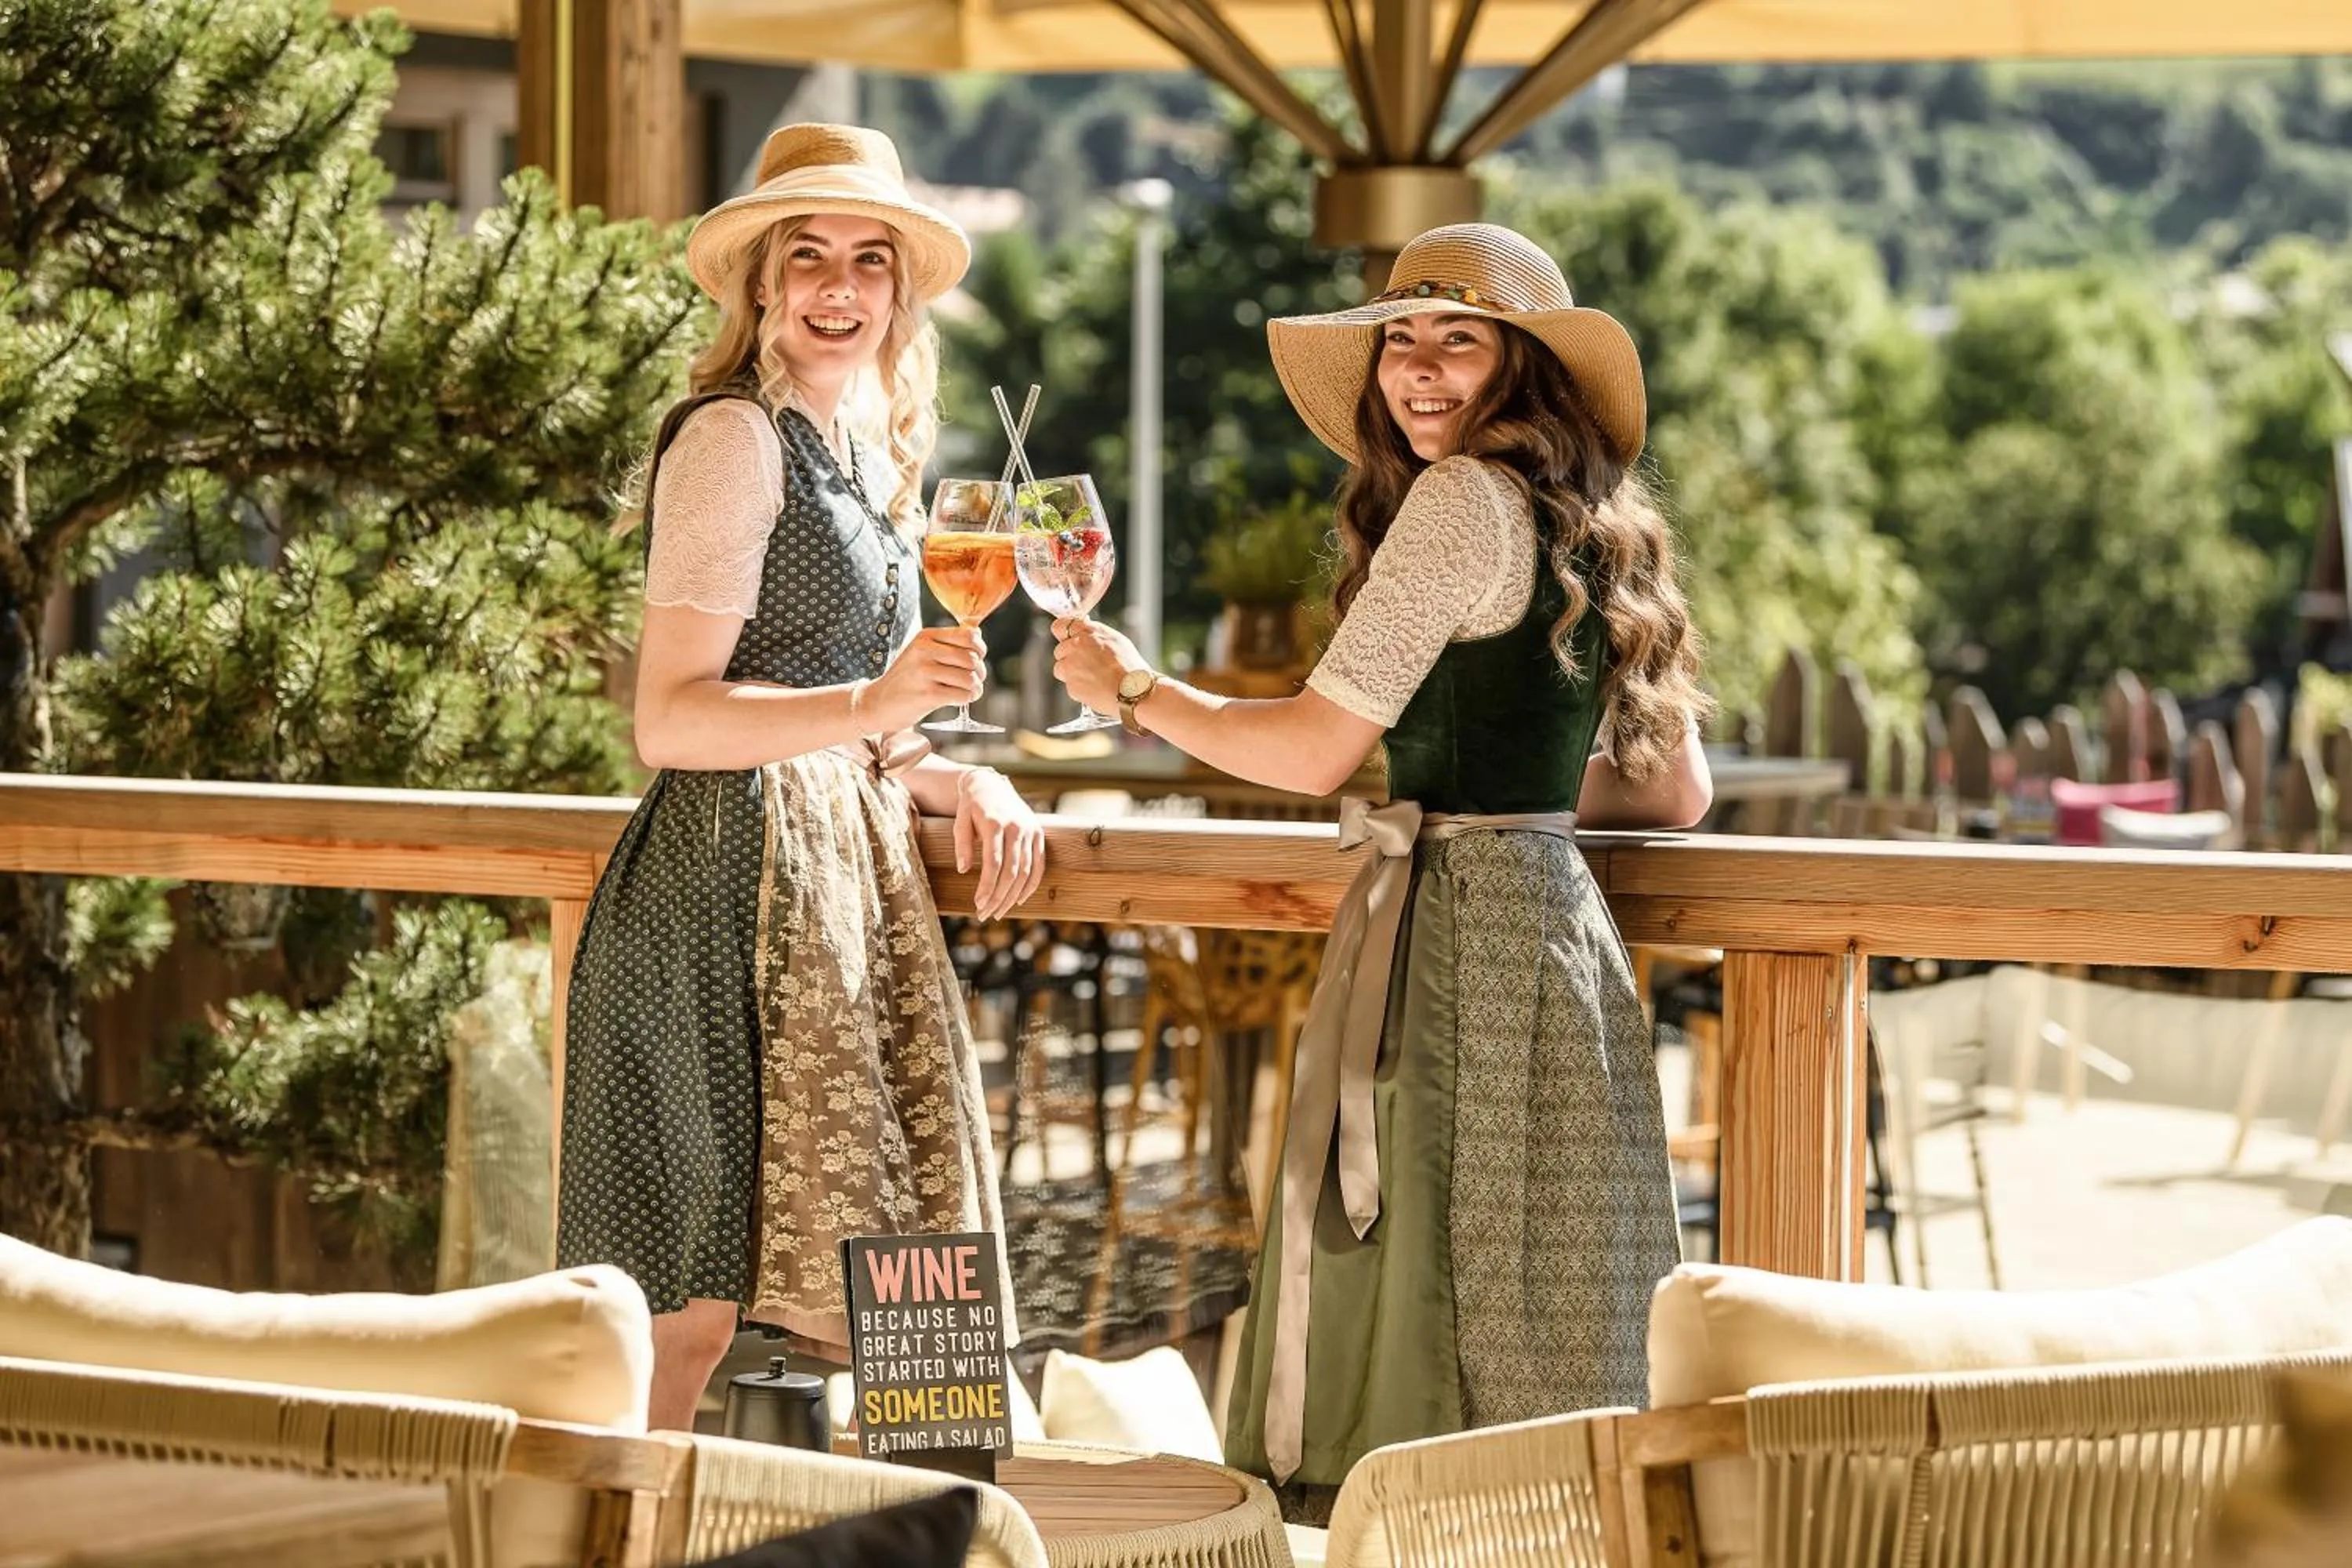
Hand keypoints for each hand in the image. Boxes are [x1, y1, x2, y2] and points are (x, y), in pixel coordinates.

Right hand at [861, 626, 985, 732]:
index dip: (980, 649)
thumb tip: (978, 634)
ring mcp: (925, 672)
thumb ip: (948, 643)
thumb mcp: (920, 652)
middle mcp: (924, 651)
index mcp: (926, 636)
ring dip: (975, 688)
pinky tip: (960, 699)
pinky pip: (963, 695)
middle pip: (972, 659)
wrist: (877, 702)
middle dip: (980, 672)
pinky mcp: (927, 694)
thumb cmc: (905, 678)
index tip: (977, 658)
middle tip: (974, 680)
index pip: (968, 636)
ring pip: (970, 678)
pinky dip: (967, 698)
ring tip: (968, 691)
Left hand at [954, 768, 1045, 920]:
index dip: (987, 887)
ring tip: (999, 911)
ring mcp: (1031, 831)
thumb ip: (962, 845)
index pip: (994, 863)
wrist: (991, 785)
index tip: (978, 904)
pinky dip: (1031, 884)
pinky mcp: (1039, 834)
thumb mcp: (960, 821)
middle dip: (999, 897)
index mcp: (996, 824)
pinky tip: (1019, 899)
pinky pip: (1039, 864)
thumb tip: (963, 870)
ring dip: (1013, 896)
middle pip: (1011, 871)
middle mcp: (1017, 827)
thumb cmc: (971, 806)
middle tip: (986, 914)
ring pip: (1026, 871)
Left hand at [1051, 617, 1146, 714]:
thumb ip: (1095, 633)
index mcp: (1087, 632)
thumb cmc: (1130, 666)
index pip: (1060, 626)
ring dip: (1070, 672)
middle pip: (1059, 650)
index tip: (1066, 640)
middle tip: (1087, 664)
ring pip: (1060, 668)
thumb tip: (1084, 631)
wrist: (1133, 690)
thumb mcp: (1116, 639)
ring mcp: (1071, 667)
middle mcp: (1075, 647)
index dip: (1063, 634)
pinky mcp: (1071, 685)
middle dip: (1069, 657)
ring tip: (1091, 677)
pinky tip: (1095, 688)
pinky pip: (1069, 685)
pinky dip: (1078, 687)